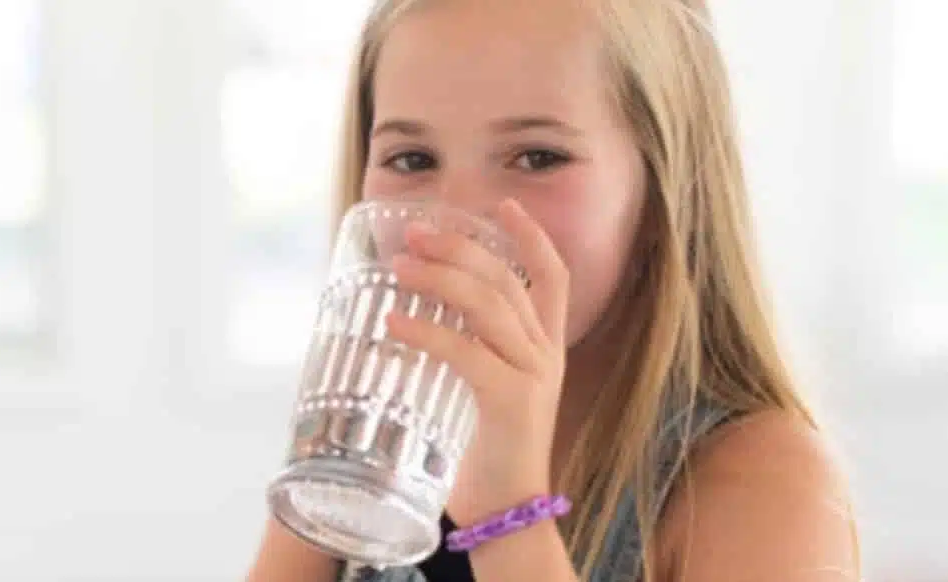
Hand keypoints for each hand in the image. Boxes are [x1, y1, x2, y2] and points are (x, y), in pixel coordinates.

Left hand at [383, 198, 571, 523]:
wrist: (509, 508)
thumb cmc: (488, 448)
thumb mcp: (485, 387)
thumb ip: (466, 350)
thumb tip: (410, 314)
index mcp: (545, 347)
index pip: (552, 277)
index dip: (531, 237)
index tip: (504, 204)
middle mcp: (545, 354)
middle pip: (508, 279)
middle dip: (460, 248)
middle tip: (415, 234)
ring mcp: (533, 375)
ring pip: (489, 305)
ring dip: (439, 278)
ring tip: (399, 267)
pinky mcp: (511, 401)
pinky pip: (467, 353)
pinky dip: (427, 333)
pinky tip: (395, 322)